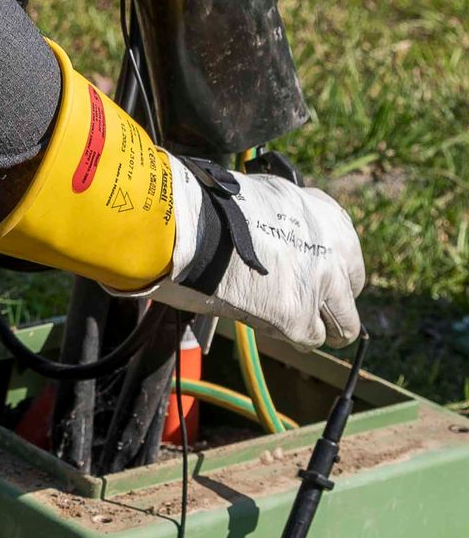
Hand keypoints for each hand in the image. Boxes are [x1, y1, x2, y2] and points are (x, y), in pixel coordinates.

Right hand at [157, 161, 366, 349]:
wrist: (186, 224)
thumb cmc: (209, 208)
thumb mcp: (264, 197)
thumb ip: (286, 222)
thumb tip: (283, 243)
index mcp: (326, 215)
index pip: (347, 254)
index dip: (330, 270)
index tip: (314, 278)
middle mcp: (332, 248)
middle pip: (351, 289)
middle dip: (331, 301)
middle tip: (307, 307)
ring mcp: (319, 284)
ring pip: (343, 324)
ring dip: (321, 327)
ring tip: (296, 328)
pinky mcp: (297, 316)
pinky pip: (308, 339)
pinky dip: (290, 336)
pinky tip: (268, 324)